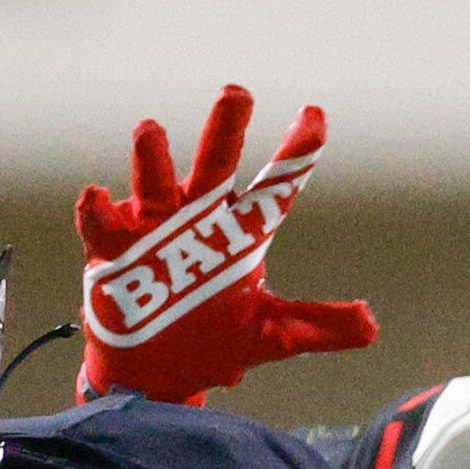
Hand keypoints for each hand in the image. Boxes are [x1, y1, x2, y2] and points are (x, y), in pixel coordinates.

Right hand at [76, 84, 377, 404]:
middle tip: (238, 93)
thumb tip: (372, 326)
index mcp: (239, 232)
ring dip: (152, 158)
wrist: (157, 374)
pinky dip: (97, 208)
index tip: (315, 117)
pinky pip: (101, 223)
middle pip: (214, 164)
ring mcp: (153, 228)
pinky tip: (98, 196)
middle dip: (225, 129)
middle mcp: (197, 216)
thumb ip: (318, 326)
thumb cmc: (212, 341)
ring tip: (150, 130)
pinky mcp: (113, 250)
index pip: (274, 188)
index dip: (295, 154)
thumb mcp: (271, 336)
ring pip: (154, 182)